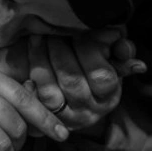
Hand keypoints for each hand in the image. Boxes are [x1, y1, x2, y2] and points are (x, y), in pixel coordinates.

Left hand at [28, 29, 145, 130]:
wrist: (77, 101)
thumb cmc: (98, 68)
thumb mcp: (113, 59)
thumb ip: (120, 51)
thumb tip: (125, 49)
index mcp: (109, 95)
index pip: (100, 75)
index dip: (87, 49)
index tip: (76, 29)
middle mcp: (90, 111)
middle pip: (72, 81)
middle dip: (59, 51)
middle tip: (50, 30)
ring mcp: (66, 118)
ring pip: (50, 93)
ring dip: (41, 62)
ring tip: (36, 38)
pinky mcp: (46, 121)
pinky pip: (34, 103)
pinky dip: (30, 84)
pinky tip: (26, 62)